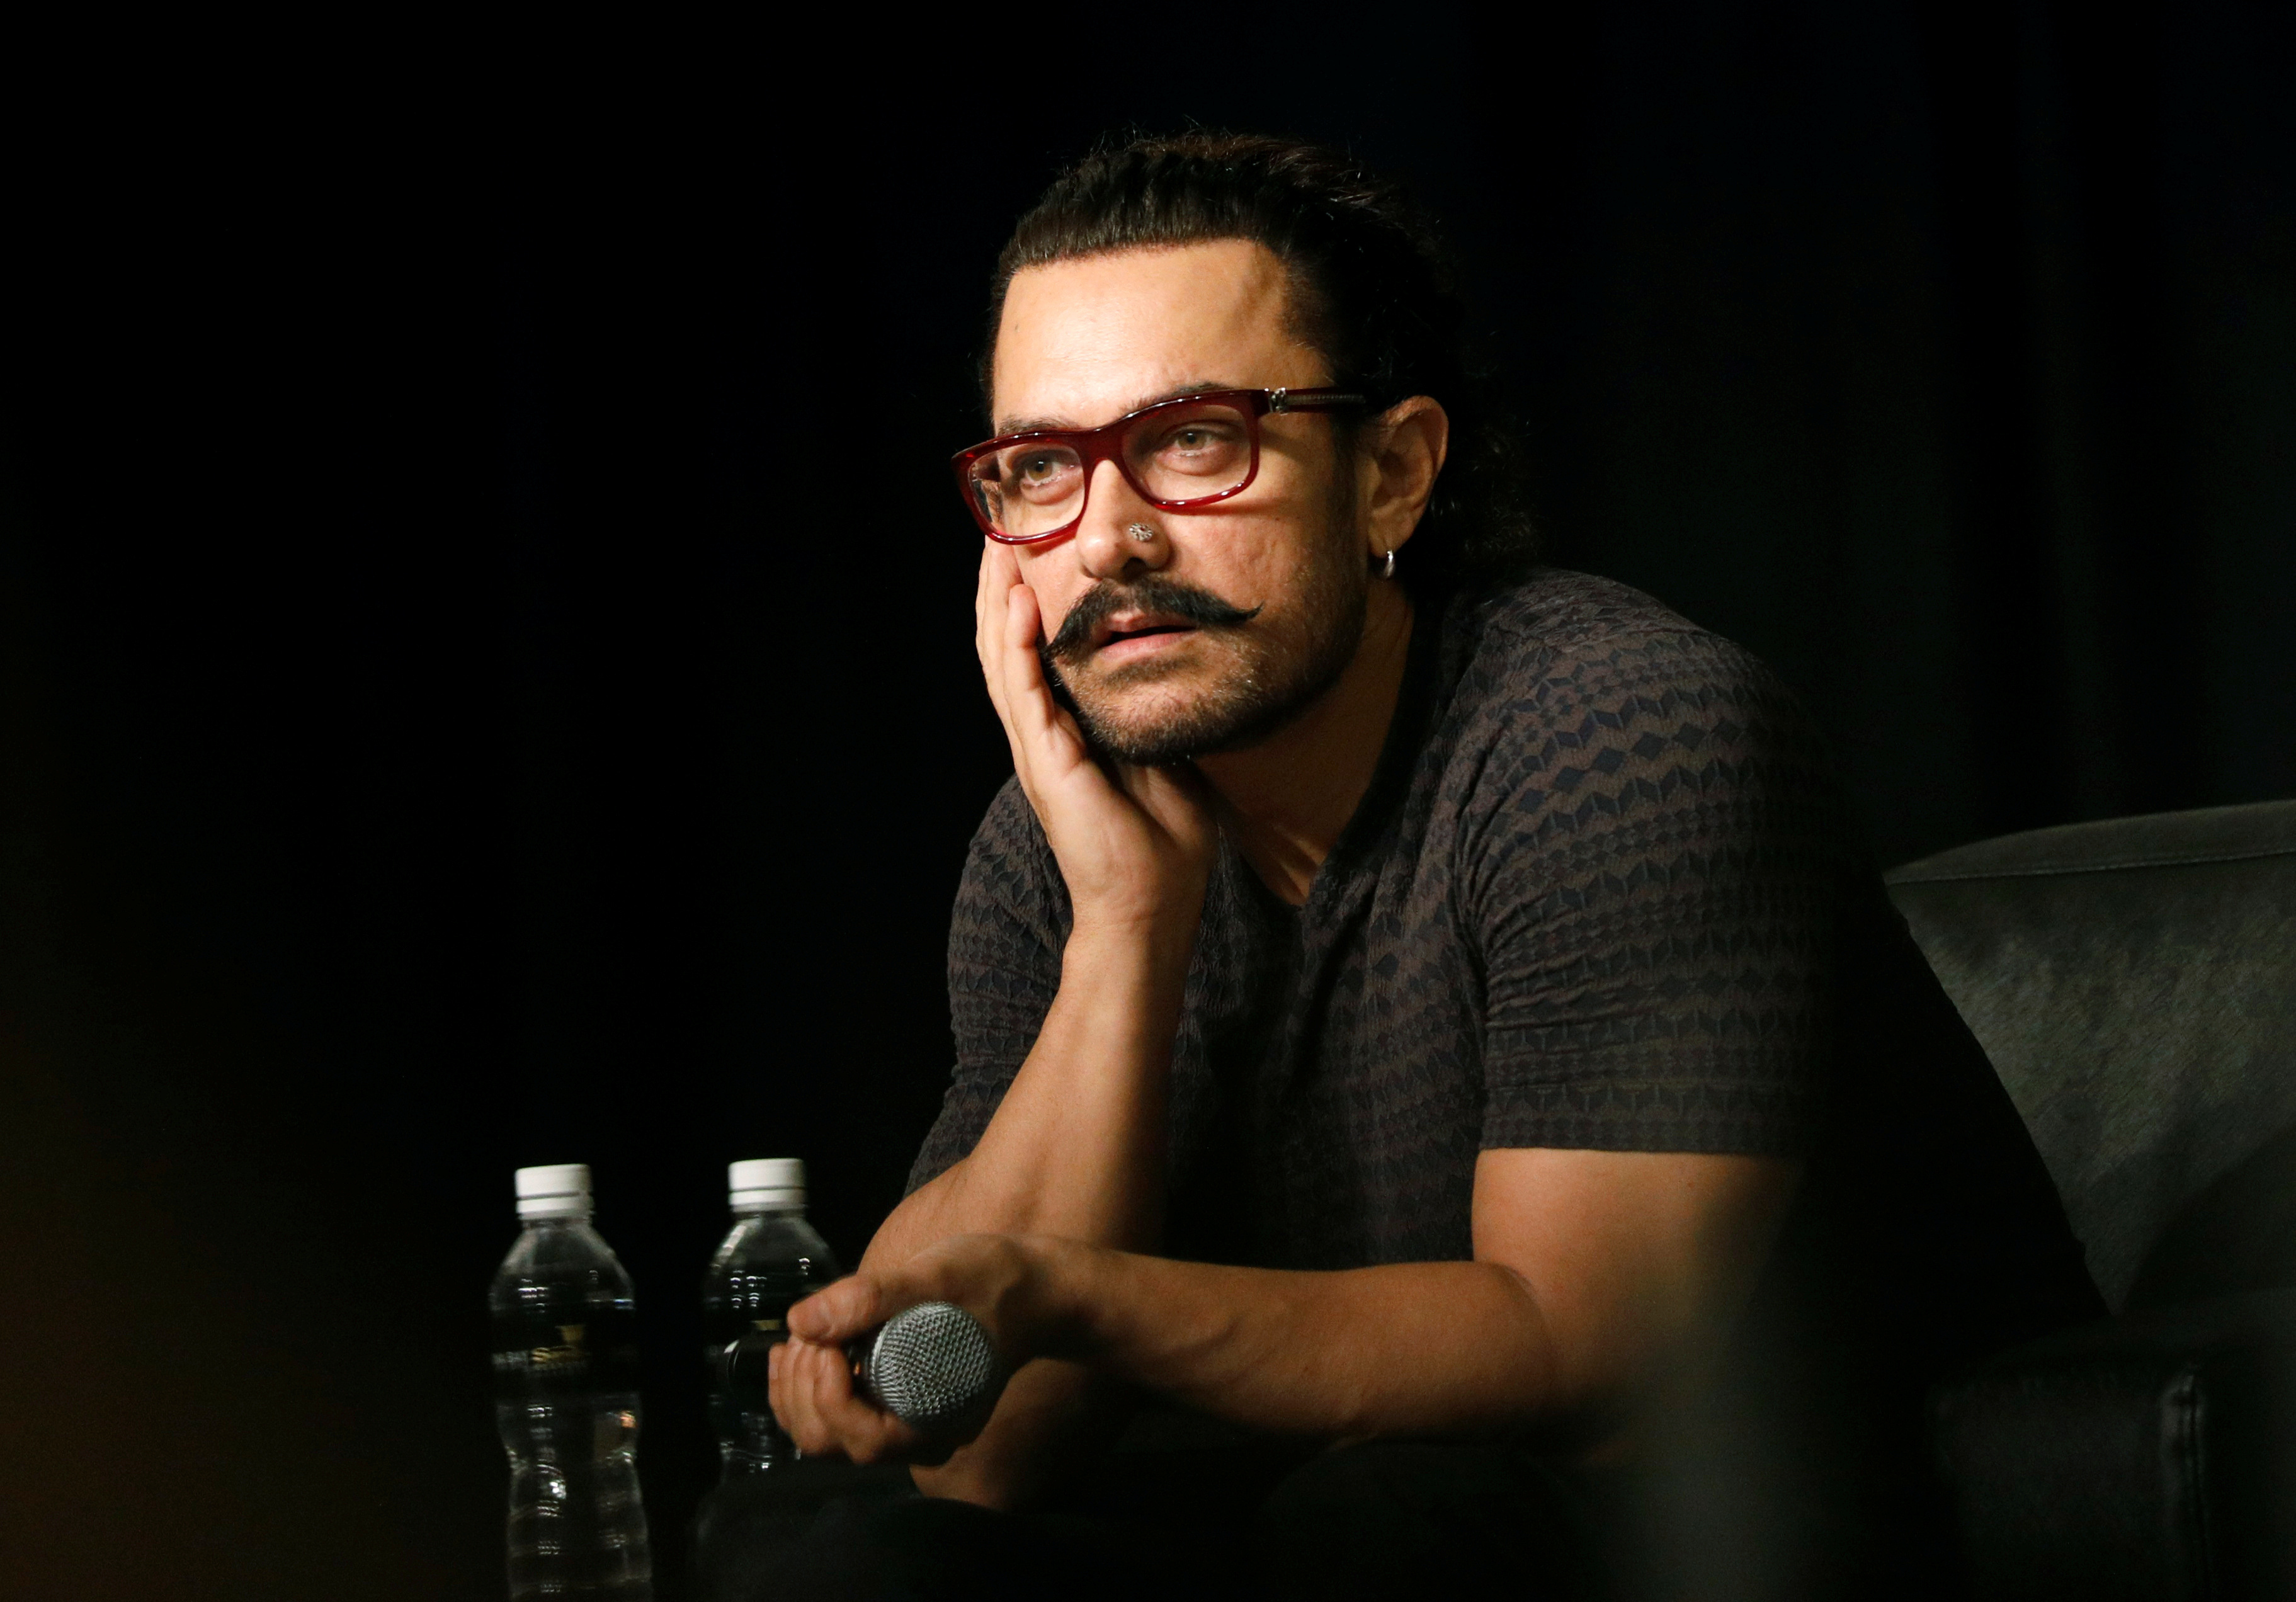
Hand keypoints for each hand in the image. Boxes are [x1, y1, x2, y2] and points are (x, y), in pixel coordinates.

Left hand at [767, 1233, 1077, 1466]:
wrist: (1033, 1289)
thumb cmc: (997, 1285)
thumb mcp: (938, 1278)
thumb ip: (873, 1298)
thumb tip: (802, 1319)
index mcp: (935, 1424)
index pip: (857, 1435)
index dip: (826, 1388)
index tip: (829, 1335)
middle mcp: (916, 1438)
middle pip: (828, 1442)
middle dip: (802, 1386)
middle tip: (811, 1331)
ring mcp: (902, 1422)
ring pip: (821, 1434)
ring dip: (794, 1388)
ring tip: (800, 1338)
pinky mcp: (891, 1402)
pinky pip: (830, 1416)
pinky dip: (803, 1386)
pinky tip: (805, 1345)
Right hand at [974, 541, 1214, 941]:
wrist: (1151, 908)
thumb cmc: (1163, 845)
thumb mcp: (1165, 757)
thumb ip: (1151, 715)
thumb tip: (1172, 668)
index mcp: (1068, 733)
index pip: (1039, 653)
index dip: (1032, 601)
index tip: (1038, 548)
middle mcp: (1043, 734)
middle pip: (1008, 645)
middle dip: (1004, 586)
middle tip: (1002, 529)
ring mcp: (1038, 747)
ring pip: (1003, 659)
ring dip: (999, 602)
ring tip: (998, 548)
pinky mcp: (1045, 762)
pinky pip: (1024, 691)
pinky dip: (1019, 644)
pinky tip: (1023, 603)